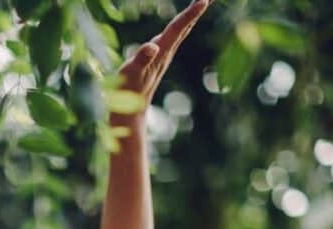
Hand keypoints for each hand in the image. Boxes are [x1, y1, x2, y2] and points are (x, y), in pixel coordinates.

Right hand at [115, 0, 211, 123]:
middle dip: (197, 10)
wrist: (131, 112)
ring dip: (192, 15)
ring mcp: (164, 56)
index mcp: (161, 53)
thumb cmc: (127, 93)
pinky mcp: (159, 59)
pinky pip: (174, 37)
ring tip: (203, 2)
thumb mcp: (131, 74)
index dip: (190, 14)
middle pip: (186, 26)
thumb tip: (152, 47)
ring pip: (182, 30)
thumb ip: (141, 60)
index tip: (205, 0)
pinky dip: (182, 25)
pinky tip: (183, 23)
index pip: (178, 29)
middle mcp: (166, 52)